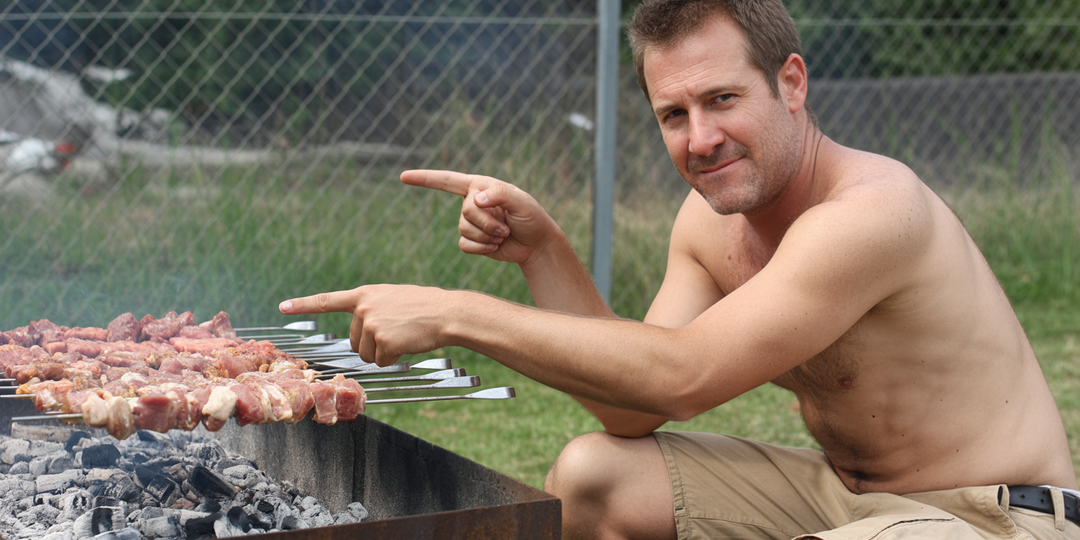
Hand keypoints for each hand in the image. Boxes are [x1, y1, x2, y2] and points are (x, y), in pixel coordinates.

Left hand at [279, 284, 451, 366]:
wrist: (446, 312)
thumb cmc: (424, 306)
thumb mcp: (392, 297)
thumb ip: (372, 307)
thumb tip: (363, 328)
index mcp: (364, 295)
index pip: (327, 300)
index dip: (303, 305)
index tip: (282, 307)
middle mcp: (363, 308)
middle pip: (354, 342)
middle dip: (373, 344)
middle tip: (397, 331)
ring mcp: (371, 324)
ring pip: (366, 355)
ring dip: (383, 352)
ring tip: (404, 335)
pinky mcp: (382, 340)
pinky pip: (381, 361)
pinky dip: (395, 358)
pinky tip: (408, 343)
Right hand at [400, 169, 559, 264]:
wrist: (536, 244)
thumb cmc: (532, 218)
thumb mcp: (522, 201)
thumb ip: (501, 194)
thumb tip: (476, 199)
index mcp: (480, 186)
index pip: (447, 180)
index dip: (424, 178)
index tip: (403, 177)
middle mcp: (472, 202)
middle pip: (465, 212)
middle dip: (488, 222)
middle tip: (507, 226)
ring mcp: (471, 223)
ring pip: (464, 230)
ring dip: (487, 235)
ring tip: (504, 234)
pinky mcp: (472, 241)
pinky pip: (465, 245)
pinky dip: (482, 247)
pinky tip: (496, 245)